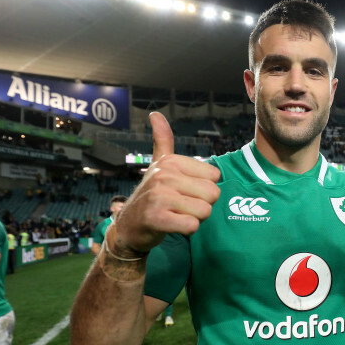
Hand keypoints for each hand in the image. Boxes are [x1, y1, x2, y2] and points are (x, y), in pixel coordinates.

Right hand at [112, 112, 220, 254]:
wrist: (129, 226)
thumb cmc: (152, 195)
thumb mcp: (159, 165)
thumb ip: (163, 140)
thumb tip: (155, 114)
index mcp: (171, 161)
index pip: (214, 176)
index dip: (204, 189)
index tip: (184, 192)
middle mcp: (164, 175)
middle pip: (213, 194)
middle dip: (202, 205)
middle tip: (181, 206)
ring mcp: (159, 196)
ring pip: (204, 211)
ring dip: (194, 218)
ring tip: (176, 214)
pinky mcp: (156, 218)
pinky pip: (192, 225)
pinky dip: (187, 229)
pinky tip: (172, 225)